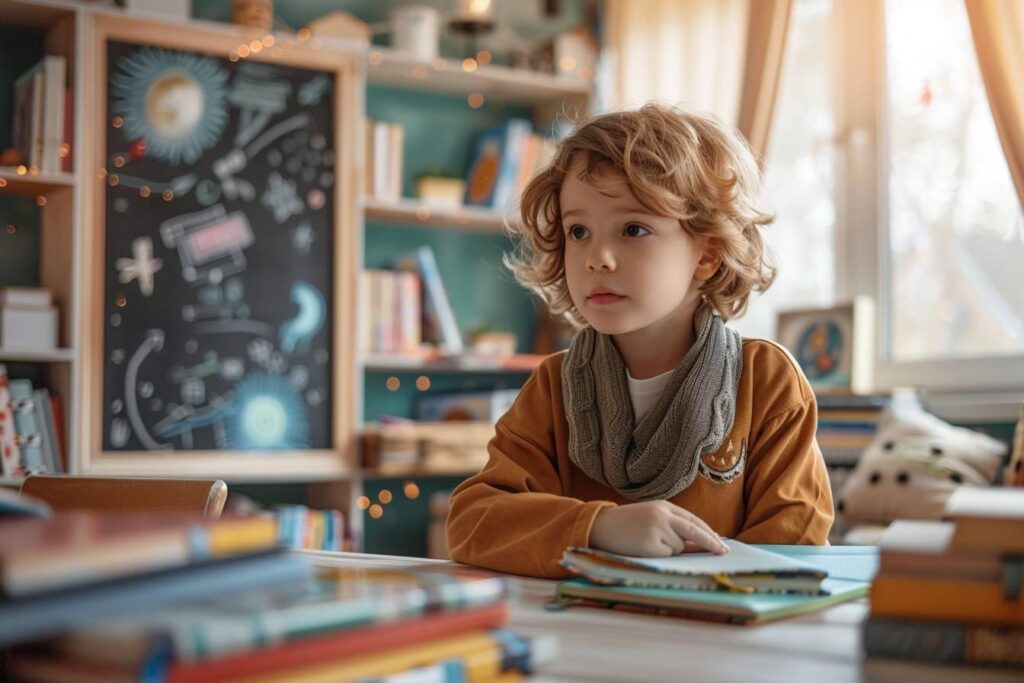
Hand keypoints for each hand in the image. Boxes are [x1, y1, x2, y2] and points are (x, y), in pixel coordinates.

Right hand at [589, 500, 728, 556]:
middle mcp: (663, 515)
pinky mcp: (650, 544)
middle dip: (711, 543)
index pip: (694, 520)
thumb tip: (700, 545)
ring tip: (647, 542)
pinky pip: (667, 556)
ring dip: (670, 549)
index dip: (709, 533)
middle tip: (724, 553)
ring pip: (679, 546)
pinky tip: (643, 547)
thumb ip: (674, 528)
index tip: (722, 545)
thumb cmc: (627, 525)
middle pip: (695, 531)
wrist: (600, 526)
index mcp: (664, 506)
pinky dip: (660, 556)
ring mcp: (657, 529)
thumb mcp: (652, 519)